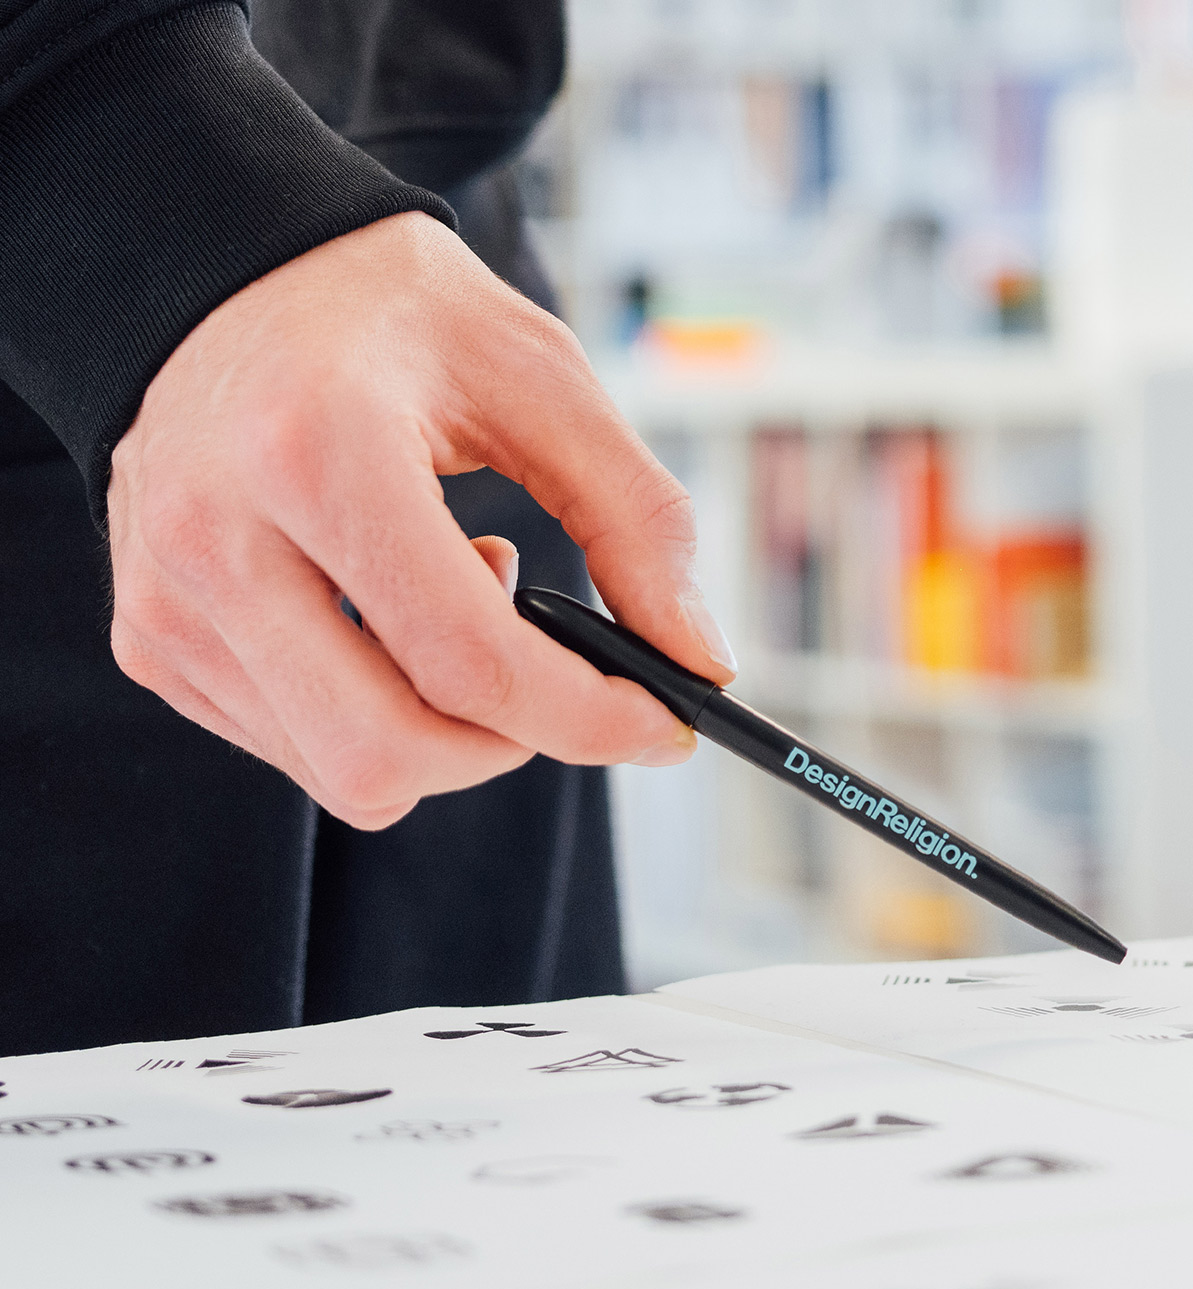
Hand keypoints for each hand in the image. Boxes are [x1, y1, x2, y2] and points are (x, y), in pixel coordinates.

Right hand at [106, 211, 734, 829]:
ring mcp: (168, 598)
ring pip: (343, 773)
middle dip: (509, 746)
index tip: (661, 722)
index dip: (589, 718)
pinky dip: (375, 713)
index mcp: (318, 453)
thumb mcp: (543, 378)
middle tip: (556, 672)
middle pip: (389, 754)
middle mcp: (216, 537)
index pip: (470, 662)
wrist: (222, 270)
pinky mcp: (152, 637)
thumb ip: (640, 520)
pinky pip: (294, 748)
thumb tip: (700, 661)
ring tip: (454, 597)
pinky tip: (388, 609)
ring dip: (442, 726)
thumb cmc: (390, 314)